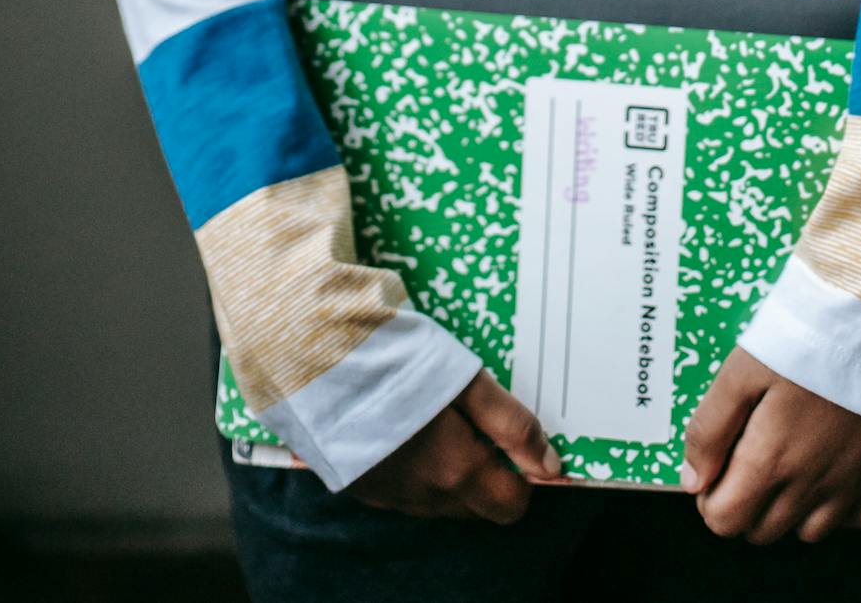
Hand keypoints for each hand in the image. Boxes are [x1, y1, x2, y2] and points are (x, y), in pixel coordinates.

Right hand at [347, 369, 562, 522]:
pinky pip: (406, 492)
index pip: (511, 505)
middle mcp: (423, 496)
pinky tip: (403, 425)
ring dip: (450, 469)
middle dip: (488, 470)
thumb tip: (551, 465)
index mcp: (454, 470)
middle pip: (477, 504)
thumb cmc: (393, 356)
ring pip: (440, 499)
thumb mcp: (462, 376)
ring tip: (434, 414)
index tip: (515, 439)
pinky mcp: (360, 487)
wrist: (309, 356)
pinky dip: (416, 467)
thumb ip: (510, 423)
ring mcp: (388, 496)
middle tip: (474, 416)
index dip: (523, 474)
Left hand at [682, 349, 860, 545]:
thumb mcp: (742, 368)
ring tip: (790, 458)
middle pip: (761, 531)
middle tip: (750, 454)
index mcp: (770, 461)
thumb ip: (711, 428)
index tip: (718, 465)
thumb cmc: (807, 336)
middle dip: (745, 502)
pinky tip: (830, 467)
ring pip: (806, 533)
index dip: (710, 497)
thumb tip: (692, 481)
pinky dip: (839, 506)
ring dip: (789, 508)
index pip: (725, 521)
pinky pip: (855, 522)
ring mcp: (851, 488)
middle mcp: (811, 486)